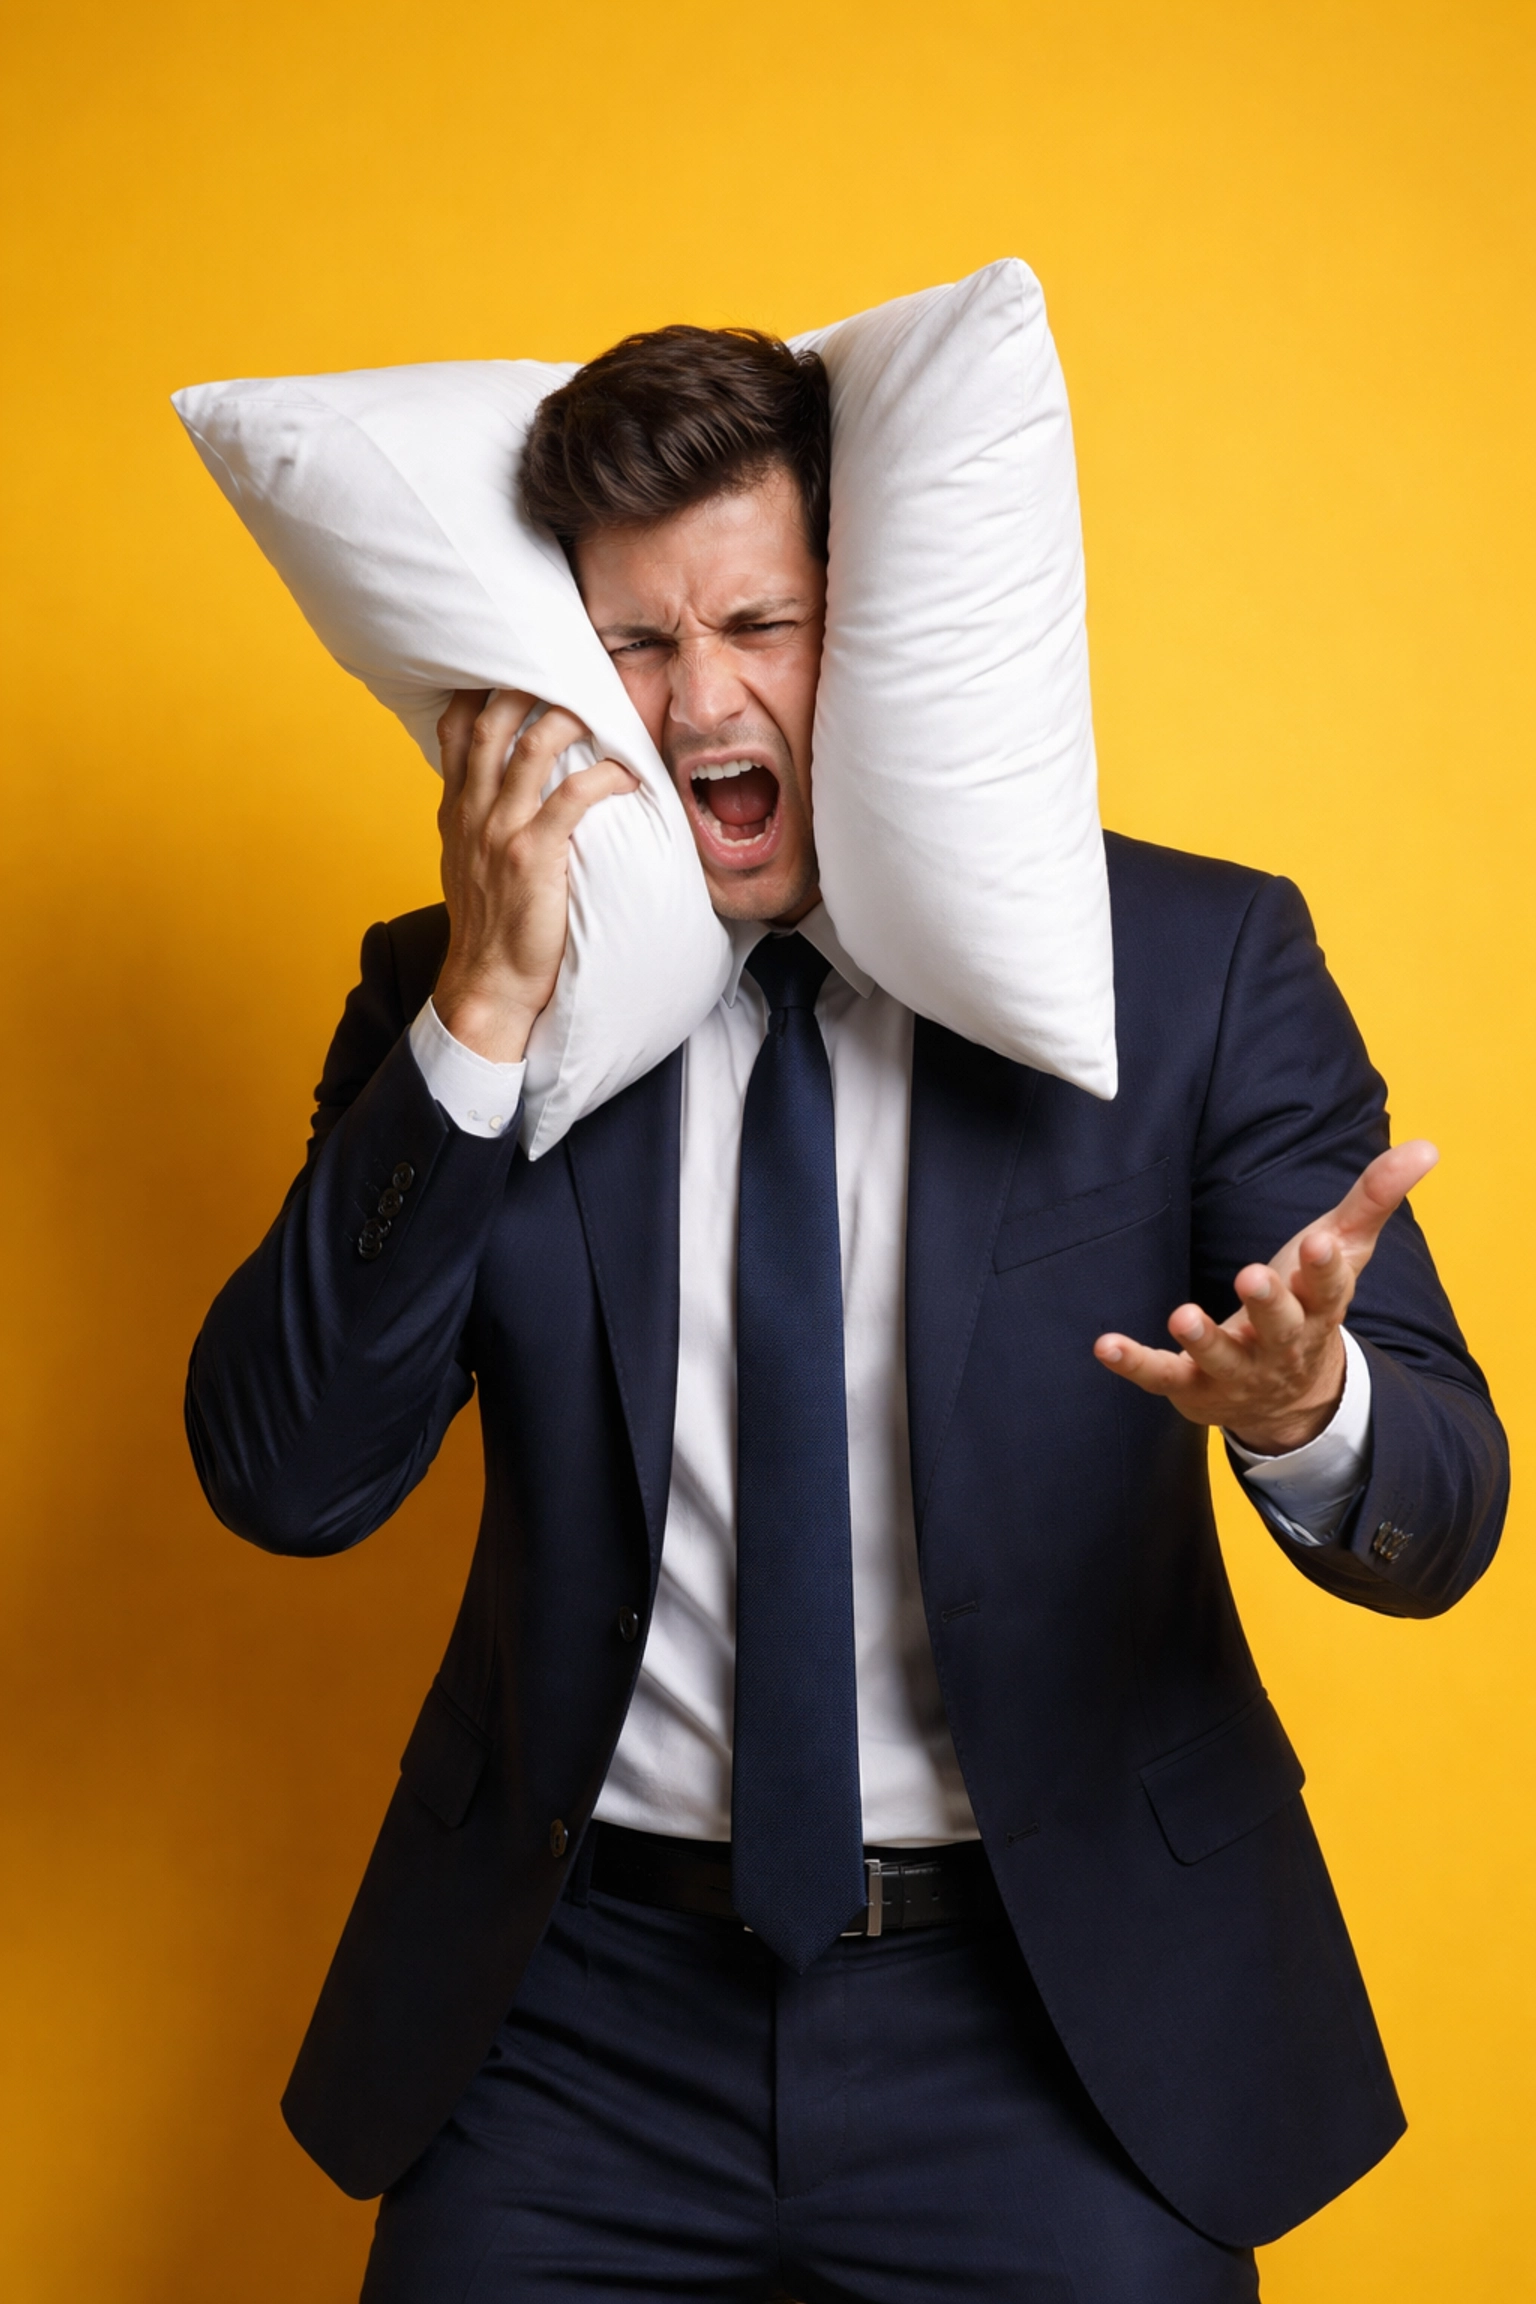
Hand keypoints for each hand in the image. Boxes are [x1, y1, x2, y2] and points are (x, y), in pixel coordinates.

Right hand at [432, 688, 638, 1062]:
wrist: (487, 984)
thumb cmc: (488, 927)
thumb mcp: (465, 862)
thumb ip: (476, 818)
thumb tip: (497, 786)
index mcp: (455, 808)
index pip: (456, 727)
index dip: (483, 687)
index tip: (517, 665)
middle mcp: (472, 810)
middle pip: (494, 720)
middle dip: (532, 685)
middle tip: (572, 671)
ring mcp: (500, 831)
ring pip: (533, 746)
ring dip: (573, 719)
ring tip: (604, 712)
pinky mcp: (532, 855)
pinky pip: (572, 797)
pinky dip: (604, 776)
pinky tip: (628, 774)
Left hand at [1093, 1141, 1438, 1453]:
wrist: (1287, 1397)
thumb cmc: (1308, 1303)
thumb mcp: (1341, 1251)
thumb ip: (1373, 1199)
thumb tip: (1427, 1149)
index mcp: (1318, 1307)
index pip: (1328, 1287)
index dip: (1324, 1267)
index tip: (1318, 1242)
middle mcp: (1280, 1343)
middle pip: (1280, 1324)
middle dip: (1268, 1302)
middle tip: (1254, 1276)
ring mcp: (1236, 1369)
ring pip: (1221, 1355)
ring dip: (1203, 1337)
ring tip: (1183, 1314)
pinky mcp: (1191, 1385)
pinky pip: (1161, 1374)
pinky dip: (1133, 1362)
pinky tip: (1105, 1344)